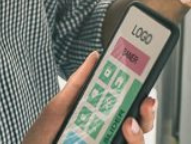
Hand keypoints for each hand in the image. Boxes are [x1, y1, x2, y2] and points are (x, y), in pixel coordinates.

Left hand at [23, 51, 155, 142]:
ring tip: (127, 124)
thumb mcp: (58, 108)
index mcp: (102, 120)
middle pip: (140, 128)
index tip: (147, 89)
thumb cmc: (42, 136)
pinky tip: (114, 139)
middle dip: (148, 115)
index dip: (144, 101)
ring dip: (138, 136)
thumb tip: (95, 57)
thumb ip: (77, 84)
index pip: (130, 110)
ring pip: (137, 143)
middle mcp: (109, 136)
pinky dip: (128, 143)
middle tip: (144, 103)